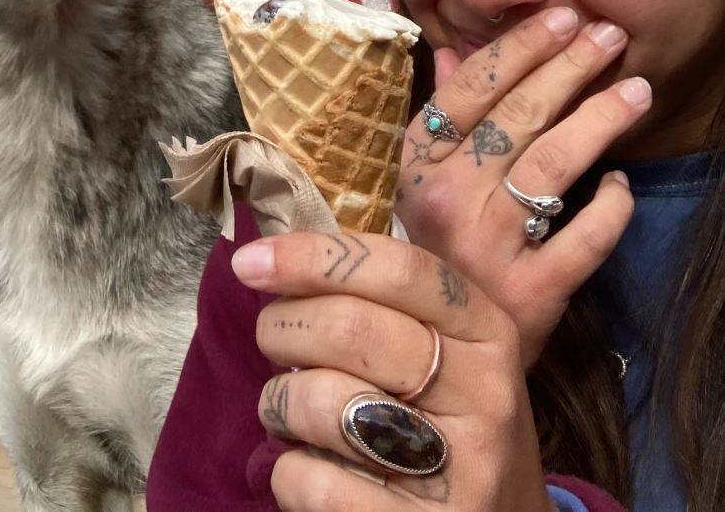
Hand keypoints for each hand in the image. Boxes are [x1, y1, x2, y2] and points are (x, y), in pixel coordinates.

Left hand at [232, 232, 556, 511]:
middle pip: (350, 327)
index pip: (398, 268)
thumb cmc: (446, 424)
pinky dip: (290, 471)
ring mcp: (458, 468)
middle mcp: (483, 393)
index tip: (250, 261)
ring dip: (279, 401)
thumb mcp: (443, 351)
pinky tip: (314, 469)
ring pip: (323, 400)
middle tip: (271, 340)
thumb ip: (380, 299)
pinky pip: (312, 480)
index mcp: (485, 331)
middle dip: (282, 326)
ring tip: (291, 411)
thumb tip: (277, 254)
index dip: (313, 256)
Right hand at [394, 9, 646, 366]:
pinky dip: (610, 206)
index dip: (517, 51)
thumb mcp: (417, 186)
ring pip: (551, 166)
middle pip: (515, 118)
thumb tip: (451, 53)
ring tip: (637, 90)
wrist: (433, 353)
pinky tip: (619, 182)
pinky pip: (583, 237)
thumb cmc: (431, 254)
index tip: (560, 18)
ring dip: (598, 121)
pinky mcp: (531, 292)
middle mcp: (445, 199)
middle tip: (609, 35)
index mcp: (415, 168)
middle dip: (568, 68)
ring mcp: (488, 246)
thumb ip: (438, 121)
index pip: (466, 93)